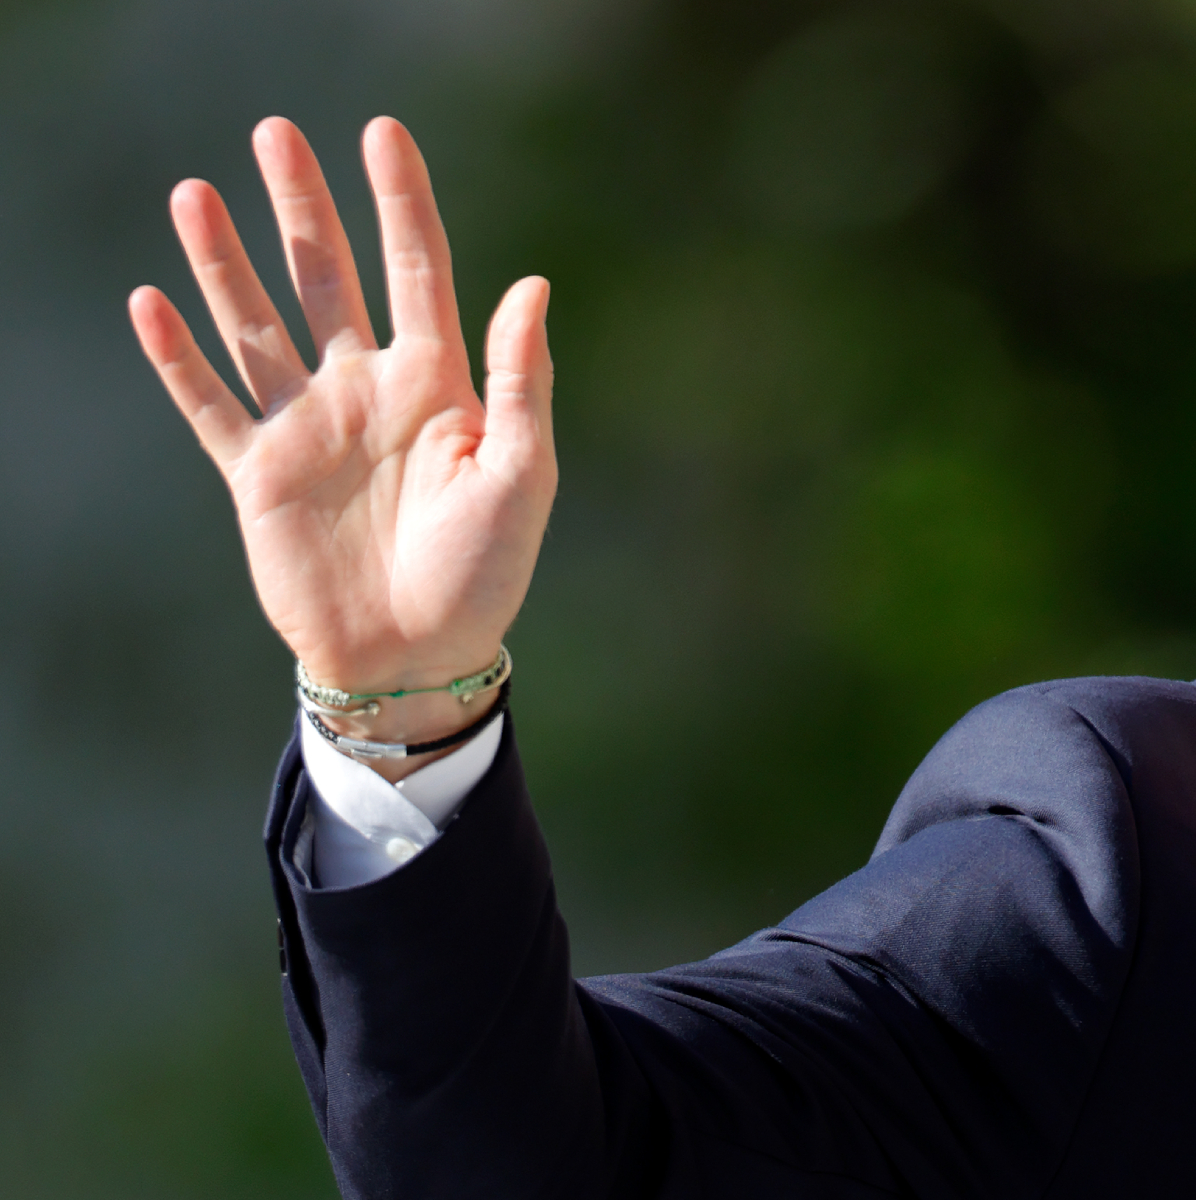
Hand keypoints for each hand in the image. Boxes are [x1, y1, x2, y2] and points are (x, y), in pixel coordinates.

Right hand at [130, 117, 554, 765]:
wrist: (417, 659)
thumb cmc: (486, 572)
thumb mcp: (523, 474)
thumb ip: (521, 380)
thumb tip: (532, 284)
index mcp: (439, 383)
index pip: (419, 269)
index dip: (401, 201)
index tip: (381, 133)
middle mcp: (368, 390)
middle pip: (328, 276)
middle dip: (302, 206)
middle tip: (274, 133)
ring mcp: (308, 427)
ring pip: (258, 323)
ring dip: (225, 261)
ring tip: (195, 192)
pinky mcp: (257, 473)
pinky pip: (210, 403)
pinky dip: (178, 356)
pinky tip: (152, 300)